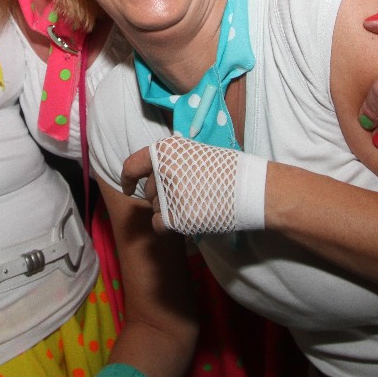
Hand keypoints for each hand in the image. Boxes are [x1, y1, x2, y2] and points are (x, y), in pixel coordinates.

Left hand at [123, 136, 266, 234]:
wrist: (250, 189)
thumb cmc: (227, 170)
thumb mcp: (194, 152)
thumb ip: (170, 162)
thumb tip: (152, 176)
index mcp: (165, 150)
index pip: (132, 165)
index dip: (127, 178)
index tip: (128, 187)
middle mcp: (162, 170)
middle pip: (148, 191)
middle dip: (161, 196)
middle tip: (188, 193)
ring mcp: (168, 195)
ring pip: (155, 209)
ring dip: (169, 210)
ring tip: (195, 202)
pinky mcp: (175, 217)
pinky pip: (159, 225)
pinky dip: (169, 226)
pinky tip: (187, 219)